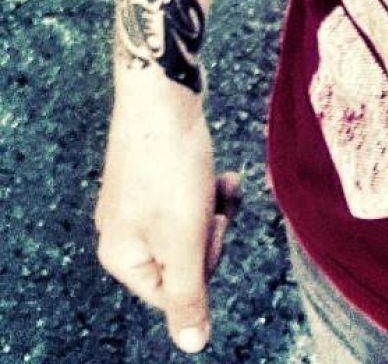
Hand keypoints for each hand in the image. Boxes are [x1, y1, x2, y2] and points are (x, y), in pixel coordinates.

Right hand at [94, 64, 242, 353]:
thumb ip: (189, 294)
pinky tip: (225, 174)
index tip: (211, 229)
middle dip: (210, 232)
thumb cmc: (171, 165)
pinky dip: (210, 190)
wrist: (162, 90)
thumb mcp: (185, 236)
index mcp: (121, 255)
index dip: (204, 264)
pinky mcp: (156, 175)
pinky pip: (189, 199)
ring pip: (192, 226)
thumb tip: (191, 345)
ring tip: (222, 183)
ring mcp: (137, 202)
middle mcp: (122, 232)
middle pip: (184, 258)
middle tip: (212, 202)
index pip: (174, 292)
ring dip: (215, 209)